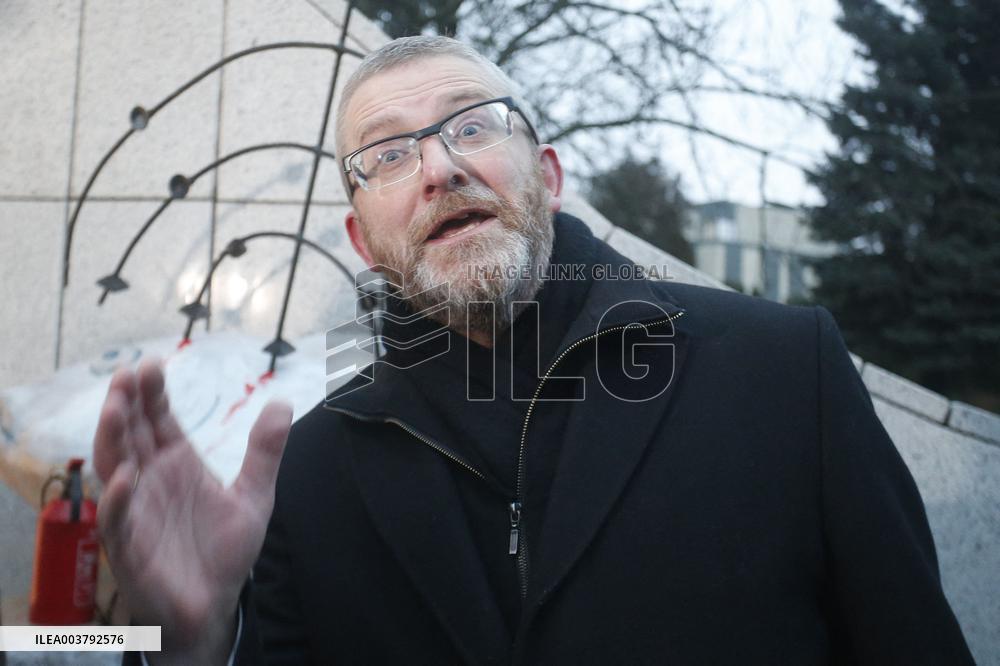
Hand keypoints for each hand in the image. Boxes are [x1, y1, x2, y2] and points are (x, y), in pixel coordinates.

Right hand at [93, 359, 291, 662]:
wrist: (214, 606)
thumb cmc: (223, 551)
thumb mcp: (254, 495)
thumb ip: (264, 451)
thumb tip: (282, 402)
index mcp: (177, 464)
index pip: (158, 420)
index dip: (152, 394)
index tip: (150, 363)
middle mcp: (150, 481)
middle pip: (131, 435)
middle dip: (127, 404)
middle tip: (127, 372)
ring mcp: (136, 511)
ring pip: (113, 468)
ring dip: (112, 438)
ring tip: (116, 407)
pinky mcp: (129, 547)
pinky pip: (115, 520)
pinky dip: (116, 498)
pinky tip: (124, 476)